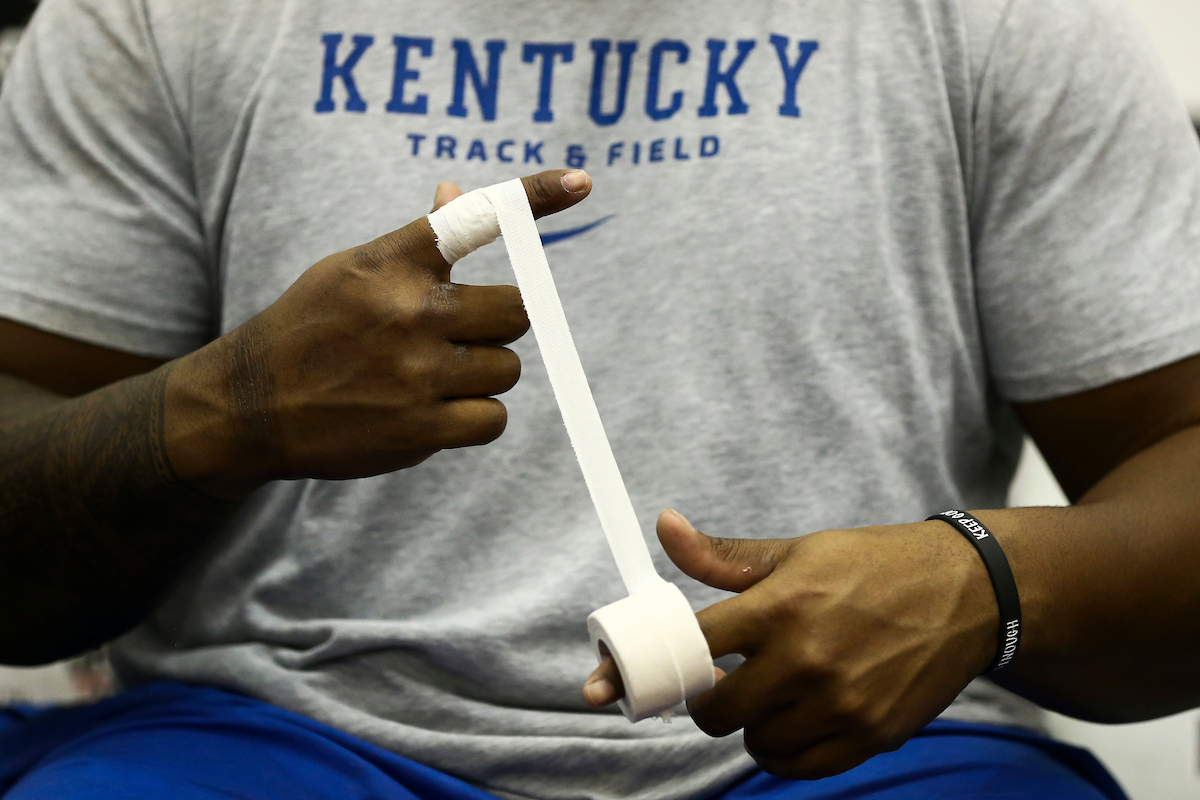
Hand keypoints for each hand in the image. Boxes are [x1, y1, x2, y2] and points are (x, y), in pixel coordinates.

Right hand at [166, 170, 591, 496]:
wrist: (247, 405)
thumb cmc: (310, 327)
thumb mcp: (350, 271)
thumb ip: (413, 242)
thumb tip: (456, 193)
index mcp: (390, 263)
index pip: (472, 220)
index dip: (533, 198)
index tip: (581, 182)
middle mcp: (408, 312)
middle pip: (516, 311)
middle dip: (499, 323)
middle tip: (464, 332)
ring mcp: (415, 374)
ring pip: (507, 369)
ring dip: (484, 374)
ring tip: (432, 376)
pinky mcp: (419, 429)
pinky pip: (493, 419)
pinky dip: (476, 417)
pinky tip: (435, 410)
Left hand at [583, 509, 996, 779]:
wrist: (966, 592)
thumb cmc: (874, 565)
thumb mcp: (797, 552)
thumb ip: (724, 556)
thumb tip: (665, 527)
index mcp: (781, 605)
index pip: (694, 648)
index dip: (669, 660)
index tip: (664, 666)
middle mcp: (806, 658)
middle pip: (718, 709)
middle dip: (709, 701)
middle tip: (720, 685)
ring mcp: (840, 702)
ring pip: (757, 741)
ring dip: (750, 726)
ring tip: (766, 697)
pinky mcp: (871, 733)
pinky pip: (801, 765)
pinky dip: (785, 751)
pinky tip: (792, 723)